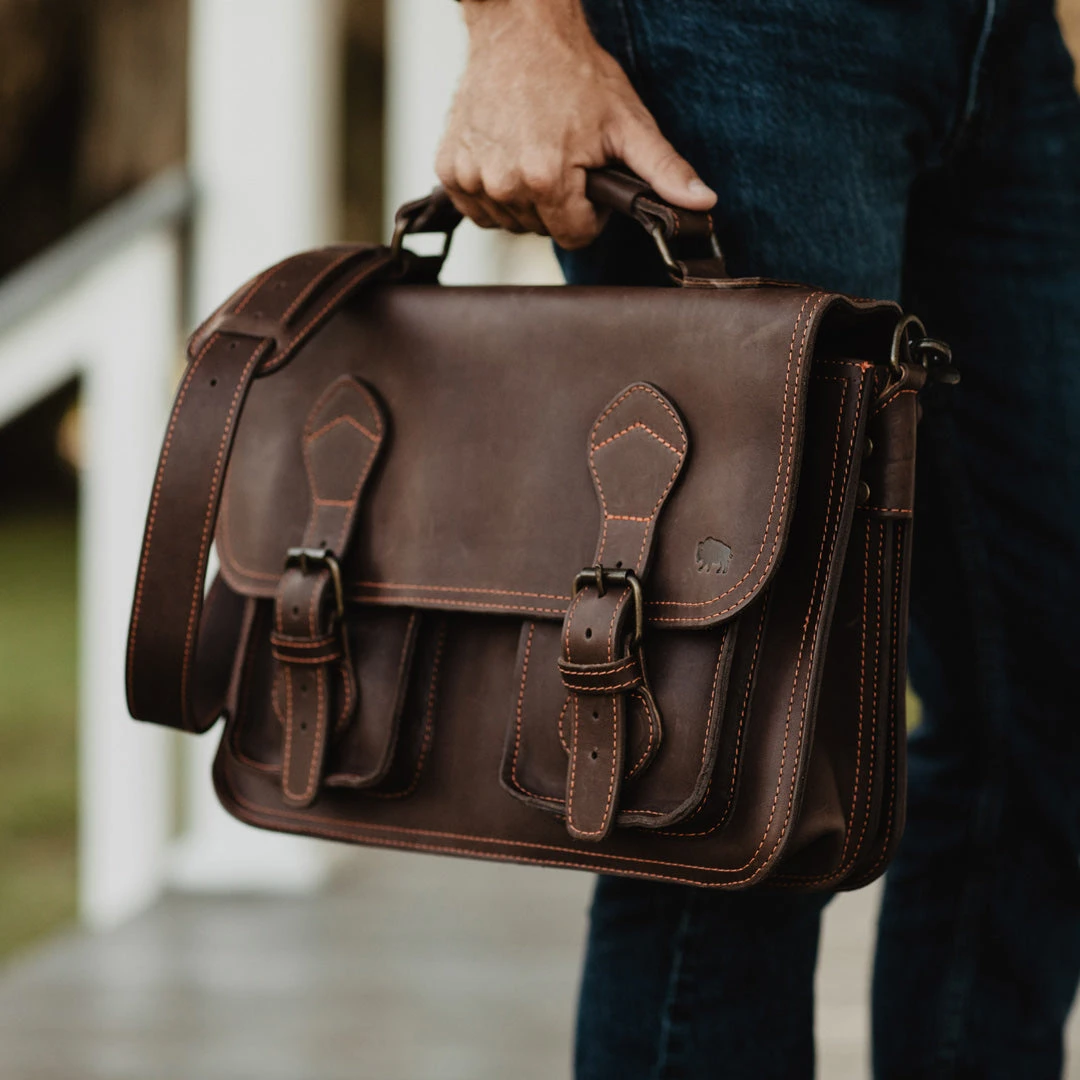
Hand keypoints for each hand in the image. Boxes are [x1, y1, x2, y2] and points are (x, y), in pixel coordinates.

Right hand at [436, 0, 716, 249]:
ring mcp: (471, 177)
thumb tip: (703, 203)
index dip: (590, 214)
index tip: (588, 179)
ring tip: (534, 151)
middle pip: (541, 229)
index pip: (575, 236)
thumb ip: (664, 170)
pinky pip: (476, 207)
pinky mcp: (449, 168)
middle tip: (563, 156)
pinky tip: (506, 154)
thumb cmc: (575, 73)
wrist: (518, 27)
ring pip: (508, 222)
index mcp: (547, 179)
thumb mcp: (629, 123)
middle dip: (558, 203)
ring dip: (524, 199)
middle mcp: (504, 183)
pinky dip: (492, 190)